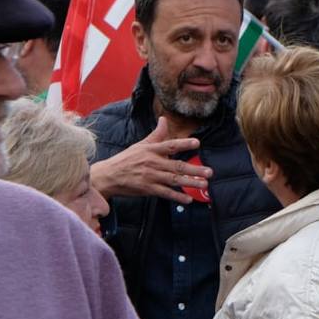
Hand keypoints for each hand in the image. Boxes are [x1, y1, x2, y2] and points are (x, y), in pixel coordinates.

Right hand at [89, 117, 210, 203]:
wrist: (108, 176)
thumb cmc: (127, 159)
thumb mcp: (141, 144)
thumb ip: (157, 134)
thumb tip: (164, 119)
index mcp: (151, 150)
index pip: (170, 145)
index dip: (183, 144)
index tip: (197, 143)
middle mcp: (152, 163)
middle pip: (176, 166)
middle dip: (194, 169)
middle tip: (209, 171)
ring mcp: (150, 177)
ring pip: (174, 179)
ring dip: (190, 182)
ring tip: (204, 184)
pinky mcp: (147, 189)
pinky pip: (165, 193)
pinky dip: (177, 196)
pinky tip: (188, 199)